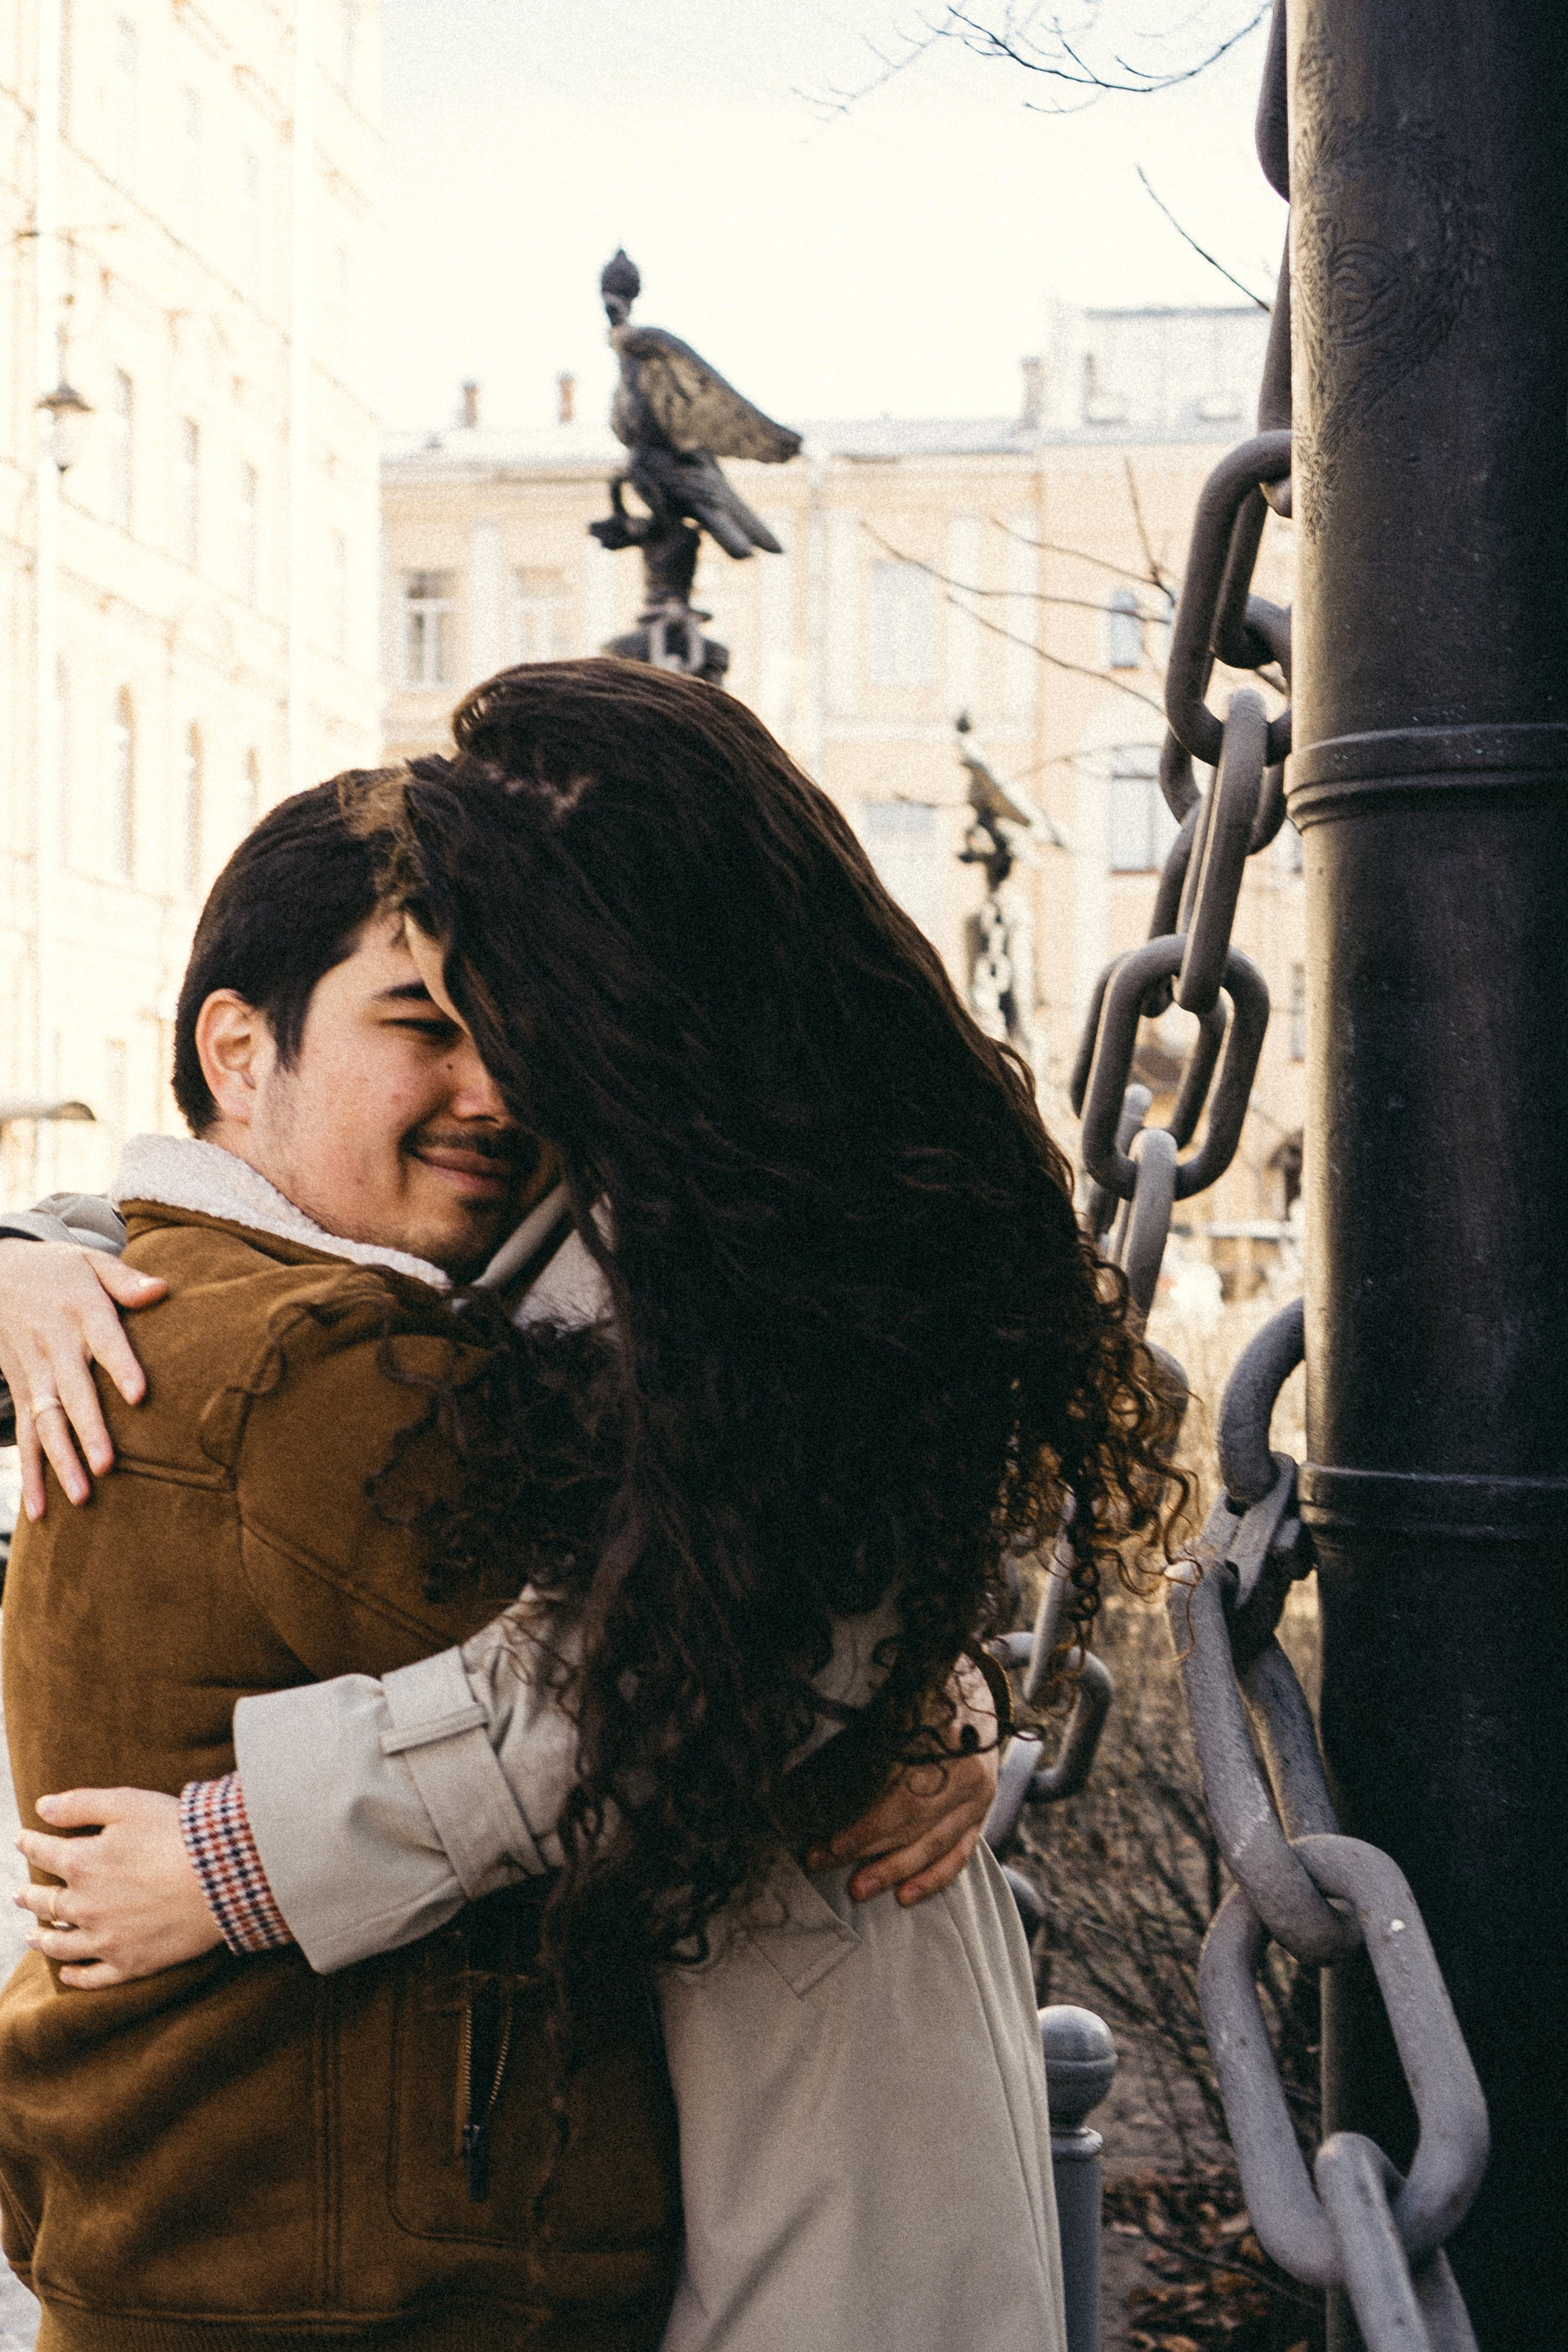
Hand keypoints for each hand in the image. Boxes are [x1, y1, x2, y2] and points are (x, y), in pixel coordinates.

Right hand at [0, 1240, 165, 1518]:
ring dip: (60, 1461)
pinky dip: (30, 1473)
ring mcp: (34, 1372)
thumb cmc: (59, 1270)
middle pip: (72, 1392)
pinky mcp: (21, 1389)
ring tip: (80, 1496)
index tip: (140, 1395)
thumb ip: (126, 1279)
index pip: (105, 1340)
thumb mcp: (89, 1262)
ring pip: (45, 1421)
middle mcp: (55, 1346)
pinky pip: (25, 1434)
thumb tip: (162, 1289)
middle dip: (88, 1430)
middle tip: (107, 1466)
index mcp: (81, 1311)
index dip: (121, 1366)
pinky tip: (39, 1510)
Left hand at [14, 1787, 222, 1987]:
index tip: (21, 1840)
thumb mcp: (128, 1803)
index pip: (43, 1853)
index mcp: (82, 1864)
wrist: (222, 1876)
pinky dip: (75, 1976)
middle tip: (20, 1894)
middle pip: (46, 1903)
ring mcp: (106, 1939)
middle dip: (30, 1896)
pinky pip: (94, 1977)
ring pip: (61, 1944)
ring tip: (33, 1936)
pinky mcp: (131, 1962)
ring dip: (42, 1939)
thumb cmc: (178, 1832)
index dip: (29, 1844)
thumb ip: (81, 1804)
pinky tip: (66, 1973)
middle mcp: (86, 1906)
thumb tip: (41, 1807)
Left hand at [817, 1655, 1001, 1906]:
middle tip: (821, 1862)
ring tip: (858, 1889)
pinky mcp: (982, 1814)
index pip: (902, 1801)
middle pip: (914, 1826)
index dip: (865, 1827)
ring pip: (934, 1846)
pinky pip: (959, 1854)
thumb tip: (811, 1782)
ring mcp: (979, 1799)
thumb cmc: (923, 1698)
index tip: (828, 1842)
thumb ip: (867, 1746)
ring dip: (894, 1871)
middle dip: (866, 1851)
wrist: (975, 1692)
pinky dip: (933, 1878)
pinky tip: (906, 1896)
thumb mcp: (896, 1710)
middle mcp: (967, 1776)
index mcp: (945, 1746)